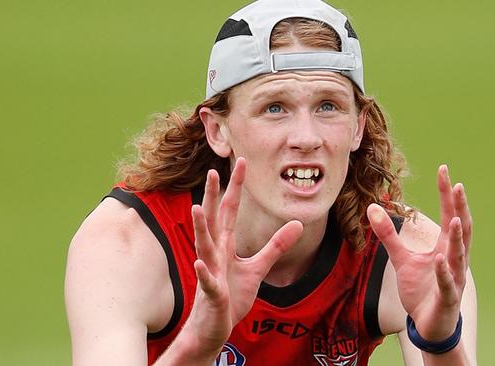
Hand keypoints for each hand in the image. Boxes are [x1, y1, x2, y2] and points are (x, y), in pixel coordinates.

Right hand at [183, 157, 302, 356]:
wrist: (214, 328)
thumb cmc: (230, 296)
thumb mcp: (257, 268)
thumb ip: (276, 246)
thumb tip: (298, 224)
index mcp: (225, 245)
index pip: (230, 211)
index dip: (236, 187)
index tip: (242, 162)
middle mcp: (215, 255)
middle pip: (214, 221)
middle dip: (213, 197)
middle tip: (212, 171)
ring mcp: (211, 273)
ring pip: (204, 247)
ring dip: (201, 228)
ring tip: (197, 208)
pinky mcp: (212, 295)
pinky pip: (207, 283)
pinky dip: (203, 274)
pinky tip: (199, 264)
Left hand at [367, 165, 471, 340]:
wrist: (429, 325)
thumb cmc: (421, 290)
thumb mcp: (401, 259)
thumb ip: (389, 235)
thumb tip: (373, 207)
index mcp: (445, 247)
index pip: (448, 215)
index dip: (447, 194)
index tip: (443, 170)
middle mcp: (454, 259)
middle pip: (461, 229)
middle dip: (460, 208)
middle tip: (458, 185)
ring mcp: (454, 278)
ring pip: (458, 255)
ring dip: (456, 238)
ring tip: (454, 219)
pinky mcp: (447, 298)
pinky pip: (447, 284)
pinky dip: (443, 272)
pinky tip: (437, 259)